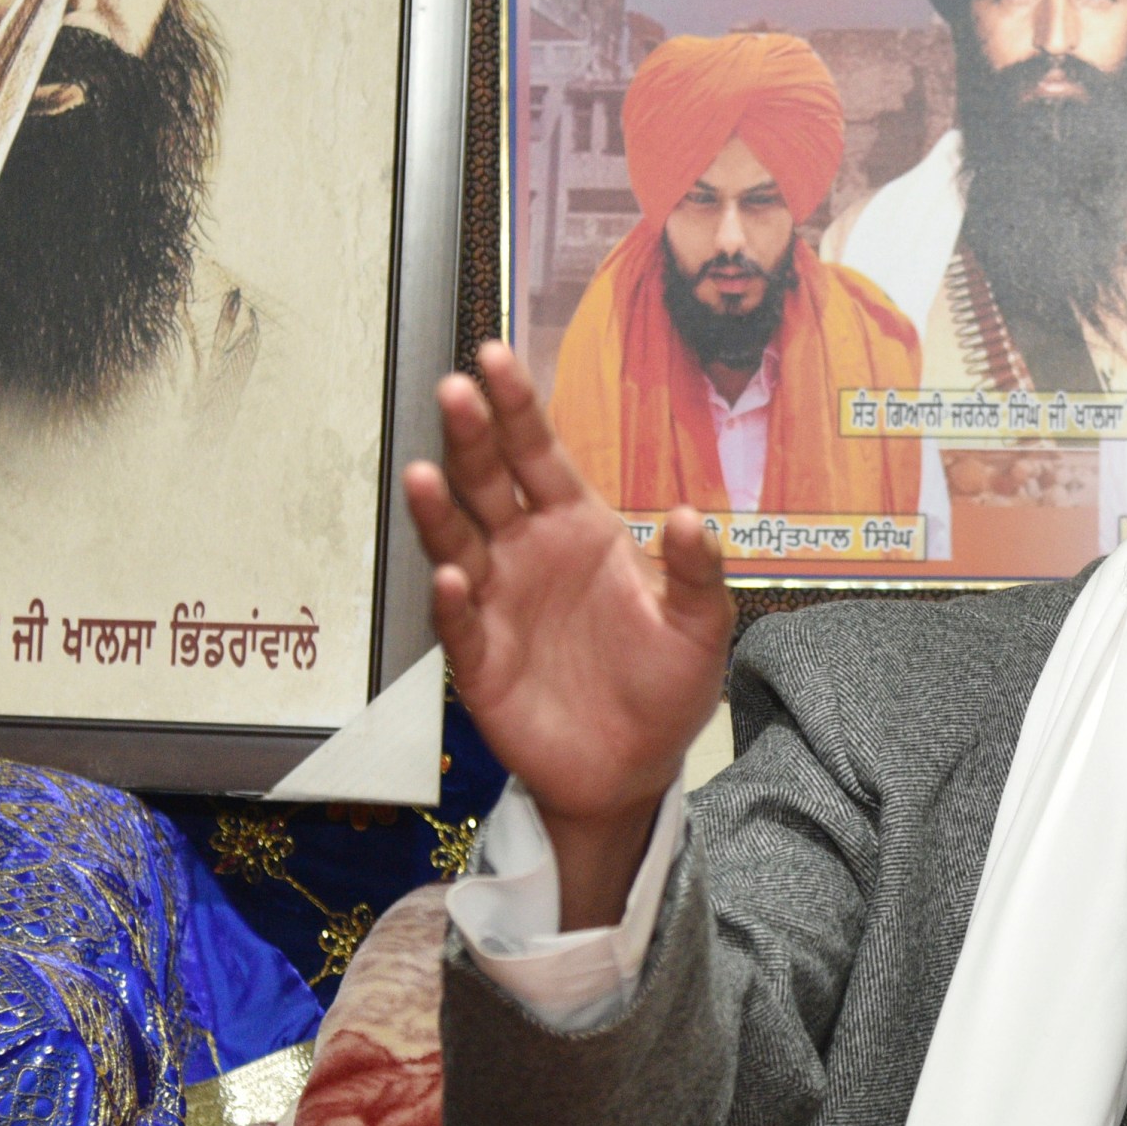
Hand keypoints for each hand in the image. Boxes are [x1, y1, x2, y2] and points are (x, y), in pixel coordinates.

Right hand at [403, 342, 733, 926]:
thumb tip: (687, 515)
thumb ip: (698, 572)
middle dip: (471, 436)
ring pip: (458, 543)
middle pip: (490, 482)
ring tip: (425, 475)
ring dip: (439, 511)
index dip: (516, 407)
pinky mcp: (481, 660)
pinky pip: (459, 623)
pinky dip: (450, 601)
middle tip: (454, 389)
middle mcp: (528, 554)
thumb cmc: (665, 688)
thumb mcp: (702, 628)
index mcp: (579, 529)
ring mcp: (498, 603)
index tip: (493, 357)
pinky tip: (449, 578)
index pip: (540, 455)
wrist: (634, 768)